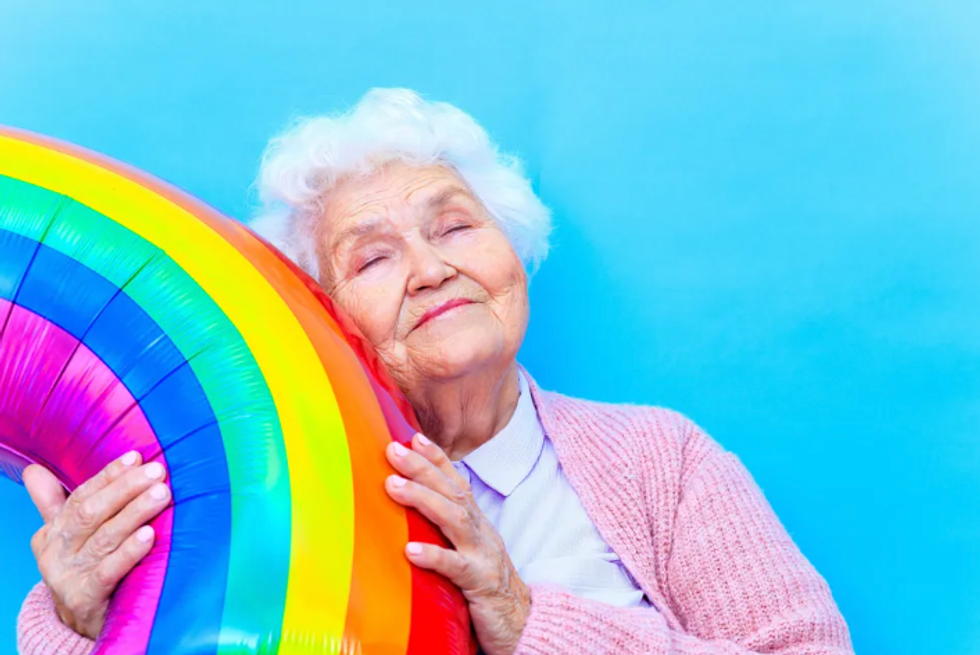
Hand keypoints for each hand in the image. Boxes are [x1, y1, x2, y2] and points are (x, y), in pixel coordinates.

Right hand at [23, 451, 170, 639]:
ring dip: (135, 513)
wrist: (80, 623)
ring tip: (161, 495)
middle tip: (157, 472)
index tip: (136, 457)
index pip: (81, 496)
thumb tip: (32, 471)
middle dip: (126, 489)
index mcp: (52, 533)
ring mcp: (69, 576)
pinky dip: (129, 552)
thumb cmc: (83, 567)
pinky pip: (109, 571)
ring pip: (104, 537)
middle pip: (92, 513)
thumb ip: (53, 504)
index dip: (109, 476)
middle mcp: (56, 553)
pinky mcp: (85, 598)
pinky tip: (149, 535)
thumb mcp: (65, 537)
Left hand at [385, 434, 529, 654]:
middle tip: (393, 450)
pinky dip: (433, 556)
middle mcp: (480, 531)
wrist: (523, 621)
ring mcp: (482, 554)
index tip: (413, 436)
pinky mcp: (480, 582)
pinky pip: (456, 567)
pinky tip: (409, 550)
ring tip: (392, 485)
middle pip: (452, 492)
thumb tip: (413, 508)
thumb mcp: (467, 549)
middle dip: (422, 468)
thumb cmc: (486, 584)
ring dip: (422, 499)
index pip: (456, 482)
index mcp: (476, 522)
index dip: (437, 457)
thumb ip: (446, 529)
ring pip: (454, 519)